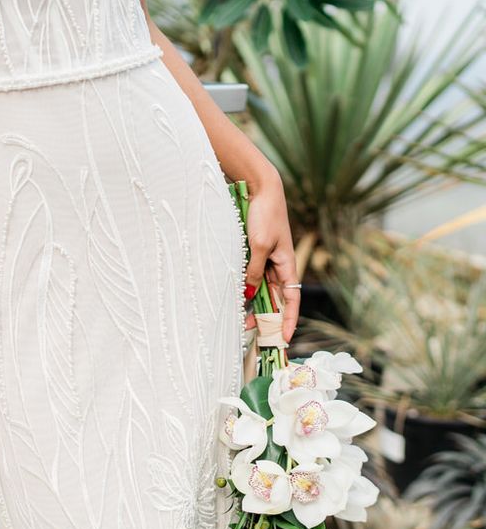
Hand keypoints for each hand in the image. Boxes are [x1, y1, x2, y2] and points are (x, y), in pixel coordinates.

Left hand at [242, 170, 299, 342]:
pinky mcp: (256, 253)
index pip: (292, 300)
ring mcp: (268, 260)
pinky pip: (253, 276)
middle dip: (267, 317)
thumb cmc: (265, 215)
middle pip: (275, 298)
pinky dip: (247, 288)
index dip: (288, 320)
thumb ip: (254, 271)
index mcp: (287, 265)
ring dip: (254, 305)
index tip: (283, 339)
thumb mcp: (258, 246)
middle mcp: (279, 266)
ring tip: (242, 321)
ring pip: (262, 289)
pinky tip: (237, 297)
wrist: (261, 189)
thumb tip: (248, 294)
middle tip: (253, 334)